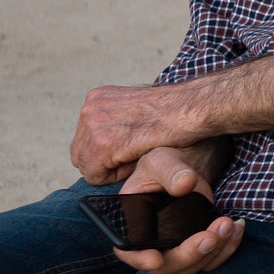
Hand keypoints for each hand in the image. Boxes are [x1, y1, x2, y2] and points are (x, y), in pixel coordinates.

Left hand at [72, 83, 200, 183]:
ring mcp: (95, 125)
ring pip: (86, 166)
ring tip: (138, 154)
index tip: (131, 144)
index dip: (107, 151)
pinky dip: (116, 175)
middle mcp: (90, 108)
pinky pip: (96, 175)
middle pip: (80, 154)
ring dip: (112, 168)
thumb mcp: (134, 105)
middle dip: (105, 161)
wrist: (193, 107)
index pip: (83, 140)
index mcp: (96, 98)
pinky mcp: (105, 143)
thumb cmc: (173, 111)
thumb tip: (103, 138)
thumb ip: (114, 117)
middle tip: (134, 153)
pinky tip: (137, 158)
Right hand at [113, 147, 242, 273]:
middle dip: (191, 254)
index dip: (140, 259)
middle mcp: (151, 245)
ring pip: (193, 266)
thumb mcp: (161, 161)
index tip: (155, 259)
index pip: (130, 252)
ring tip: (229, 223)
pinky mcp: (197, 247)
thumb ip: (171, 172)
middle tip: (213, 234)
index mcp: (131, 227)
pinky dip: (228, 247)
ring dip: (215, 250)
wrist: (184, 170)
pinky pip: (213, 258)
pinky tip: (237, 227)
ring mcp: (175, 249)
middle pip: (167, 265)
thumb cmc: (163, 166)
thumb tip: (184, 184)